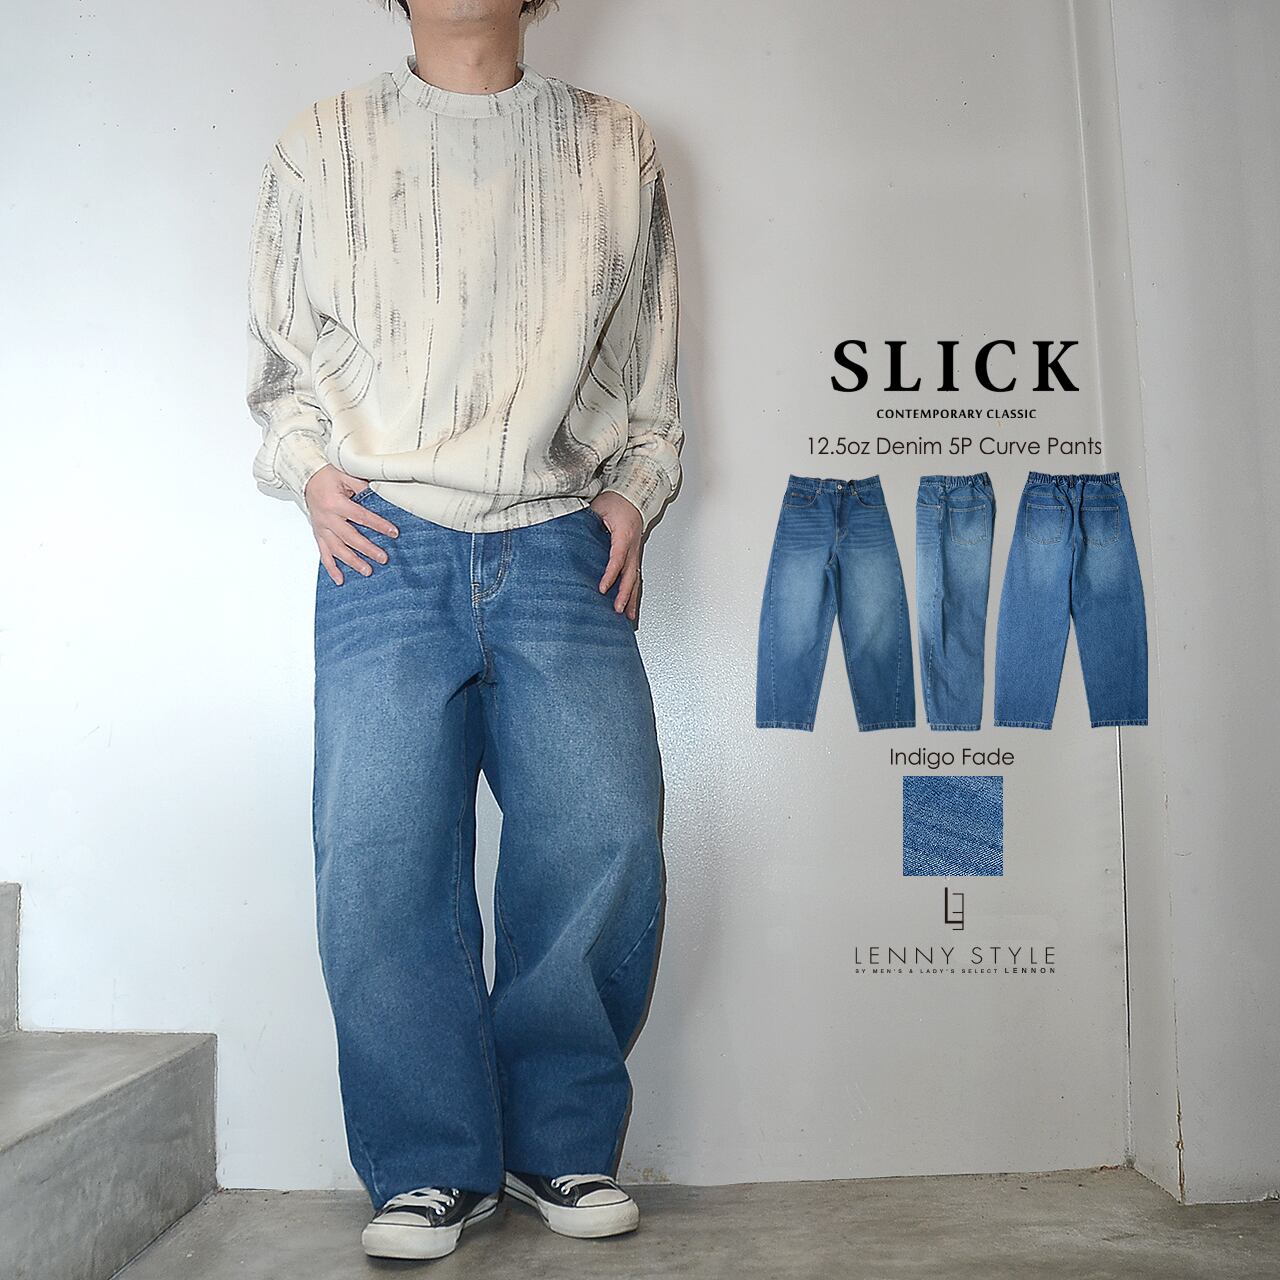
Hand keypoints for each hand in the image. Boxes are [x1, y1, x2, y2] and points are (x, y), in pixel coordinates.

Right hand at [304, 465, 399, 585]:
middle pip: (350, 537)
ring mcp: (322, 529)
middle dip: (367, 549)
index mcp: (335, 503)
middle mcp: (327, 519)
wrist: (306, 477)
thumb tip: (379, 494)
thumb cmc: (326, 475)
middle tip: (383, 558)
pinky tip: (340, 580)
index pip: (361, 516)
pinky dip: (331, 568)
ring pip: (337, 549)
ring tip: (367, 571)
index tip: (393, 532)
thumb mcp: (345, 473)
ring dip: (352, 562)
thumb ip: (361, 485)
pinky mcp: (318, 534)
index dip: (378, 525)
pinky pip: (324, 554)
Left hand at [590, 490, 644, 620]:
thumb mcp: (598, 508)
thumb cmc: (617, 501)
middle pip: (630, 575)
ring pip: (635, 579)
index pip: (617, 559)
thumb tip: (566, 532)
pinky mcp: (634, 555)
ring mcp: (635, 552)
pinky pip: (635, 577)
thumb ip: (585, 521)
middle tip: (616, 609)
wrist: (634, 496)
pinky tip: (630, 606)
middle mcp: (632, 546)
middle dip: (624, 594)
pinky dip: (633, 593)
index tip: (602, 589)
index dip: (610, 575)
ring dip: (631, 599)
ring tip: (628, 616)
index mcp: (624, 535)